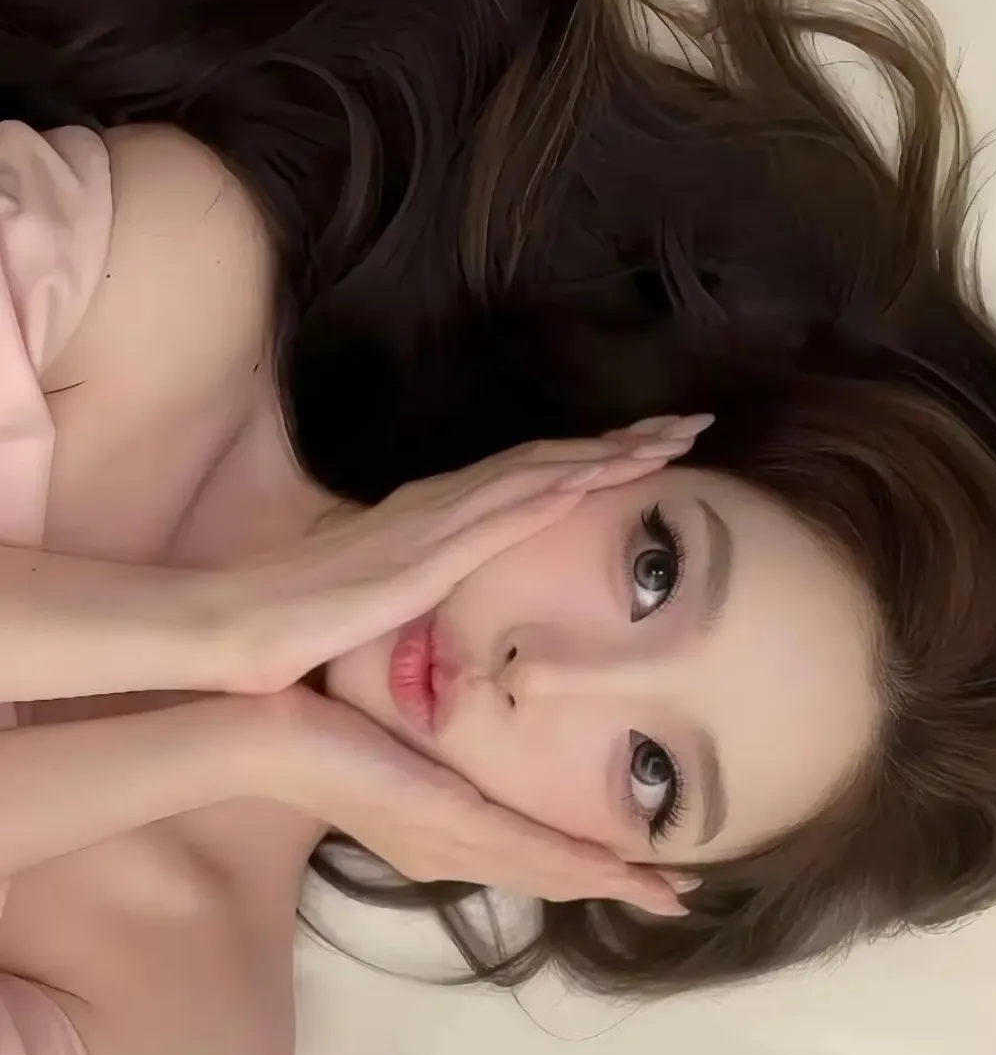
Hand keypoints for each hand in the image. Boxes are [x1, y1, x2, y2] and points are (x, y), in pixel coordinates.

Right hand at [222, 416, 711, 694]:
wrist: (242, 629)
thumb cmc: (304, 620)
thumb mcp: (385, 599)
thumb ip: (422, 584)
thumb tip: (448, 587)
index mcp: (438, 517)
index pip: (535, 477)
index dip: (600, 458)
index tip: (658, 446)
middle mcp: (442, 506)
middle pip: (552, 462)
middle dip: (626, 442)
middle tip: (694, 425)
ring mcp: (432, 526)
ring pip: (536, 478)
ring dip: (605, 458)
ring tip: (668, 442)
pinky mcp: (420, 559)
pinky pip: (494, 521)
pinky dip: (546, 497)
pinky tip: (591, 485)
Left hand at [267, 684, 692, 916]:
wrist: (265, 731)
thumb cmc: (313, 718)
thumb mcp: (387, 729)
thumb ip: (425, 734)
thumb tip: (453, 708)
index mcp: (429, 827)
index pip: (518, 852)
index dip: (580, 864)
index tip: (635, 869)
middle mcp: (440, 847)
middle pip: (542, 873)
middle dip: (610, 884)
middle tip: (675, 896)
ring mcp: (442, 839)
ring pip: (543, 868)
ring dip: (606, 880)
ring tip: (664, 890)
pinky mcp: (440, 818)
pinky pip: (520, 845)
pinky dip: (573, 861)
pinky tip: (612, 869)